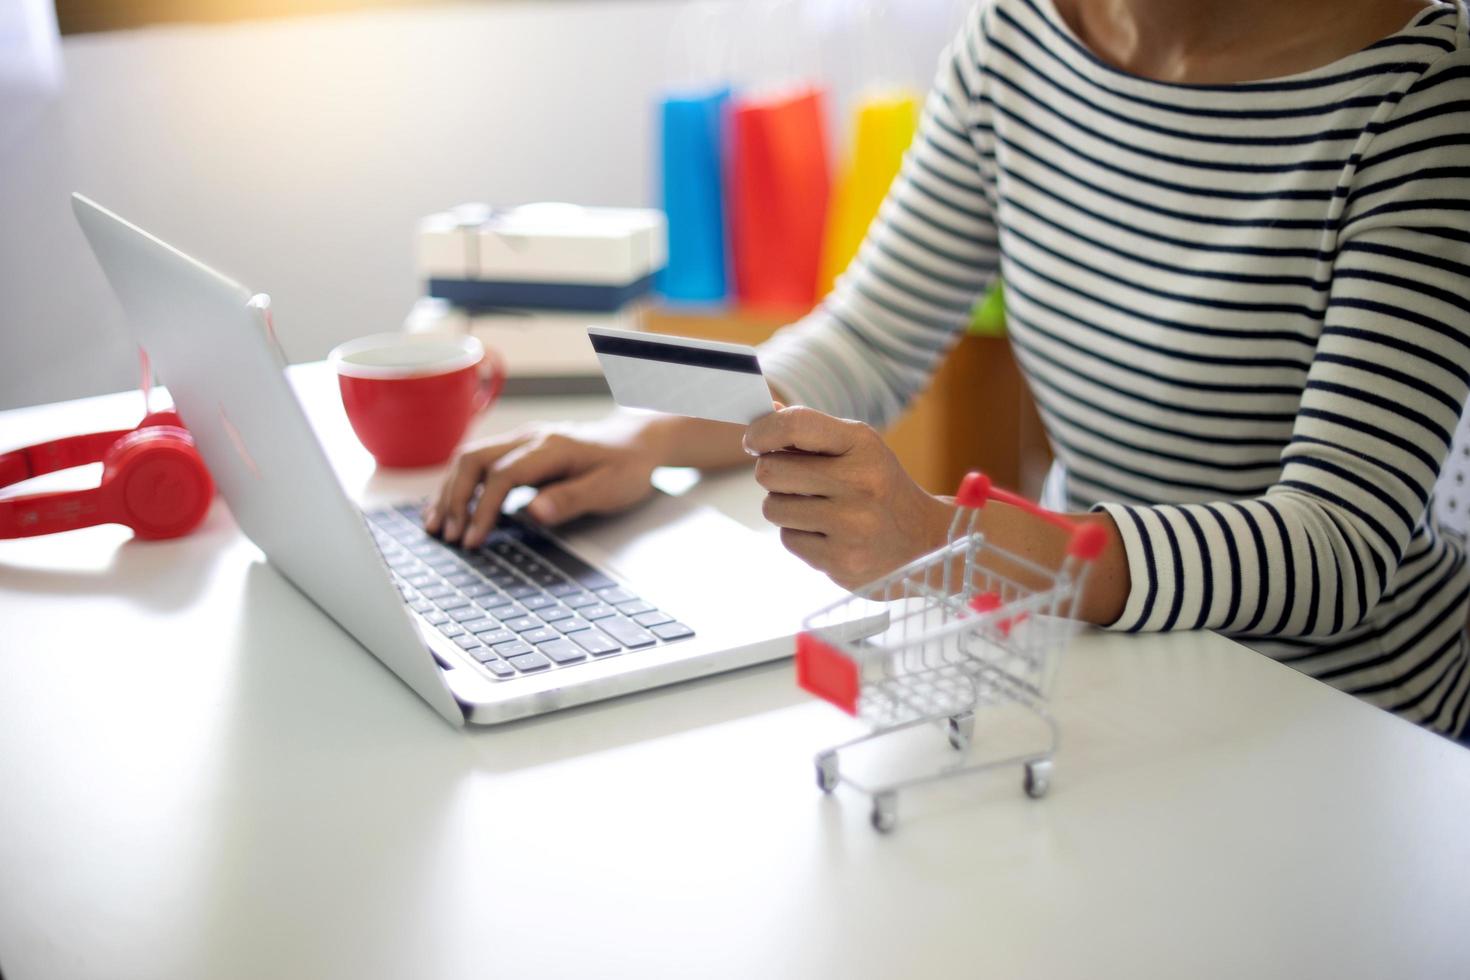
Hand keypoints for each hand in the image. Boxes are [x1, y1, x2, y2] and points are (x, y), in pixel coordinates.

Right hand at [424, 414, 662, 547]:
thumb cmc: (628, 467)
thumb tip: (533, 513)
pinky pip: (480, 462)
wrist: (640, 442)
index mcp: (551, 448)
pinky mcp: (520, 451)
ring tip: (436, 526)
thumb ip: (572, 500)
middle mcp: (530, 439)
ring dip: (450, 491)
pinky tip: (449, 508)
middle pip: (474, 459)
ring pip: (471, 458)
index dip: (482, 509)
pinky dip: (460, 485)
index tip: (473, 541)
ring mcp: (523, 442)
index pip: (502, 475)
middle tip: (448, 536)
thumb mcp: (611, 488)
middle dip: (455, 498)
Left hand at [744, 406, 954, 589]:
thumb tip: (767, 412)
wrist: (923, 542)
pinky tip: (827, 533)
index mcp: (863, 445)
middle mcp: (860, 483)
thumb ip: (812, 431)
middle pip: (770, 471)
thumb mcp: (859, 449)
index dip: (762, 431)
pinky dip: (799, 535)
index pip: (796, 425)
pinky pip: (788, 539)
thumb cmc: (879, 487)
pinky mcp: (841, 561)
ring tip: (816, 507)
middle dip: (772, 473)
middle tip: (792, 479)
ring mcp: (851, 526)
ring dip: (784, 506)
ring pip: (773, 507)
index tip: (754, 440)